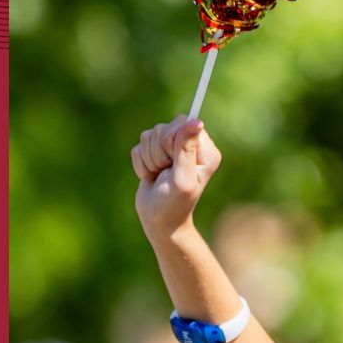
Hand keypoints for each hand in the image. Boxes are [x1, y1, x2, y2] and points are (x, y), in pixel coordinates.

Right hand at [131, 115, 221, 237]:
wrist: (159, 221)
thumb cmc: (174, 204)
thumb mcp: (182, 178)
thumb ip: (186, 149)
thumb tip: (196, 122)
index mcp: (205, 149)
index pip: (182, 124)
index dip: (171, 141)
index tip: (172, 163)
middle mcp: (190, 145)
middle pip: (163, 128)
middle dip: (158, 152)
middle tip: (165, 172)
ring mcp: (171, 148)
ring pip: (147, 136)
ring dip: (149, 160)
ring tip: (159, 176)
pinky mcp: (153, 153)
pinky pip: (138, 147)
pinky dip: (140, 164)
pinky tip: (151, 177)